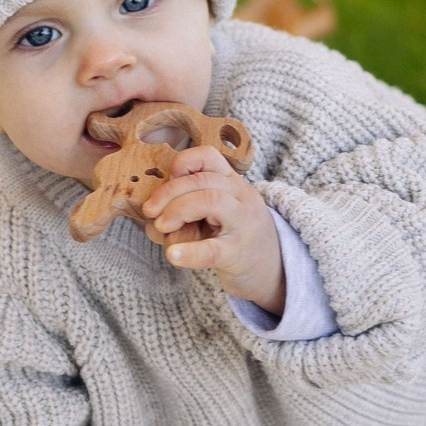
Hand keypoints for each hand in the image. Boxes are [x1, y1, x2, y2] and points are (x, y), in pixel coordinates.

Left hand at [141, 145, 282, 316]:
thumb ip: (185, 211)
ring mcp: (243, 224)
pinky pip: (213, 249)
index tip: (167, 178)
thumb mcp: (214, 215)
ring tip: (162, 227)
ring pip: (211, 200)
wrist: (274, 268)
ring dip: (178, 210)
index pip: (209, 156)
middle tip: (150, 211)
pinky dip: (189, 252)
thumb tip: (151, 221)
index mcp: (232, 183)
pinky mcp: (238, 254)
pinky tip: (172, 255)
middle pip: (203, 180)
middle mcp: (241, 197)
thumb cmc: (234, 237)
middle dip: (169, 192)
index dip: (183, 162)